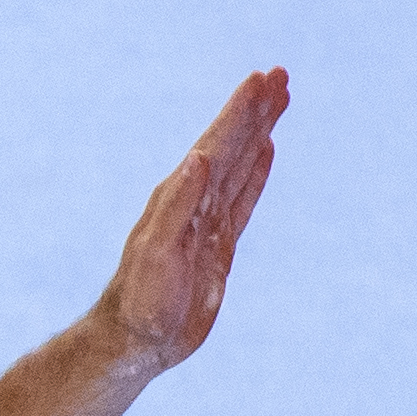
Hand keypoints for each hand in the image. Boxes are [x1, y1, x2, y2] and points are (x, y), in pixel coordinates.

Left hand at [96, 67, 287, 372]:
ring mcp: (207, 221)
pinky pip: (242, 198)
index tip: (264, 79)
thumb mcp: (157, 252)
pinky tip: (265, 152)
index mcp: (180, 196)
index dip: (240, 112)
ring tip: (277, 100)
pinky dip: (255, 172)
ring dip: (258, 132)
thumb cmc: (140, 300)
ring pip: (240, 165)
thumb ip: (177, 204)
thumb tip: (199, 158)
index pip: (217, 144)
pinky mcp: (218, 245)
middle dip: (255, 110)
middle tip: (280, 74)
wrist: (137, 341)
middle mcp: (194, 200)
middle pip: (232, 145)